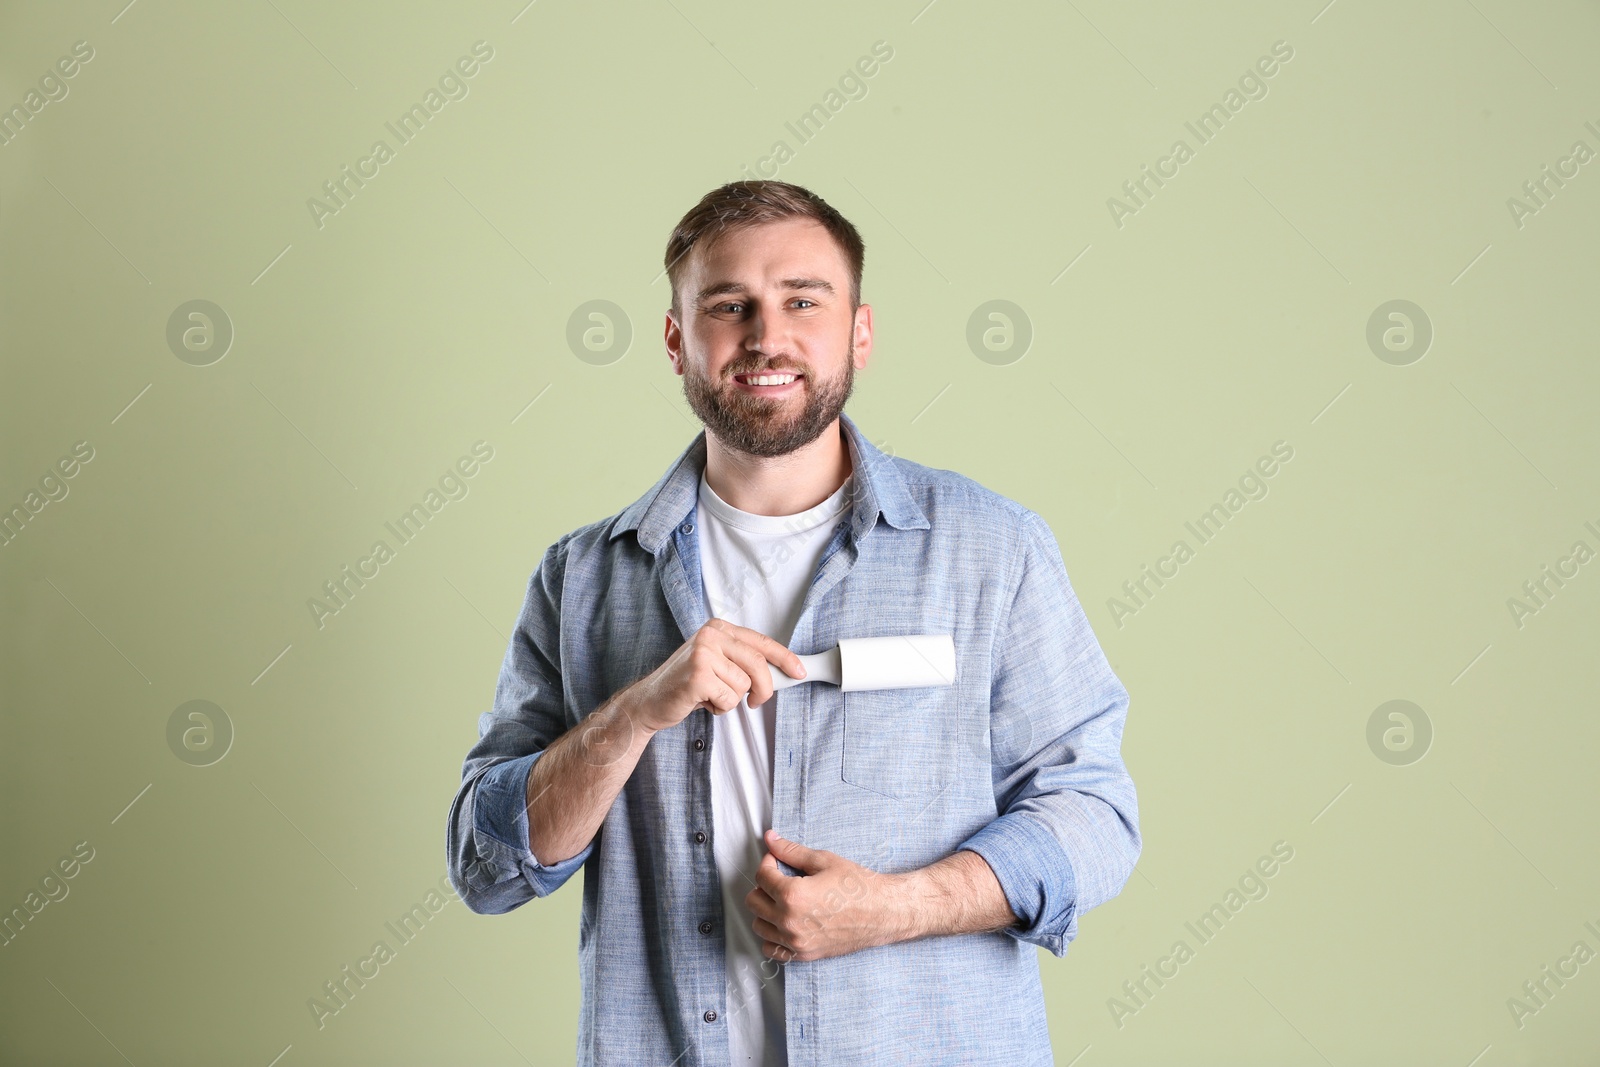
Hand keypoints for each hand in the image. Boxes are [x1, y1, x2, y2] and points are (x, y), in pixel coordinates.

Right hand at [623, 619, 805, 733]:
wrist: (649, 701)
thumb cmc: (687, 684)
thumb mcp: (716, 663)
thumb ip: (743, 662)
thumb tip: (783, 672)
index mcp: (718, 627)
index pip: (761, 642)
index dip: (785, 658)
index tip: (800, 671)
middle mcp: (711, 635)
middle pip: (758, 664)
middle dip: (764, 688)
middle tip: (756, 702)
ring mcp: (703, 653)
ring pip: (744, 685)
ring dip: (731, 700)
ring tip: (710, 695)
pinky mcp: (698, 675)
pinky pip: (729, 699)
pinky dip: (719, 708)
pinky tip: (702, 701)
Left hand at [744, 829, 914, 962]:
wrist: (883, 912)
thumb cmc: (857, 885)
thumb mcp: (824, 861)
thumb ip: (792, 851)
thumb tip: (770, 838)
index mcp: (793, 895)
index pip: (761, 876)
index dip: (768, 862)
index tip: (777, 860)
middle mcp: (790, 922)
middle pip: (754, 901)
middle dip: (763, 885)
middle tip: (781, 878)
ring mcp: (796, 941)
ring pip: (759, 925)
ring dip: (766, 910)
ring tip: (784, 899)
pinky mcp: (804, 954)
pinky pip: (772, 948)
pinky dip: (773, 935)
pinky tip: (786, 922)